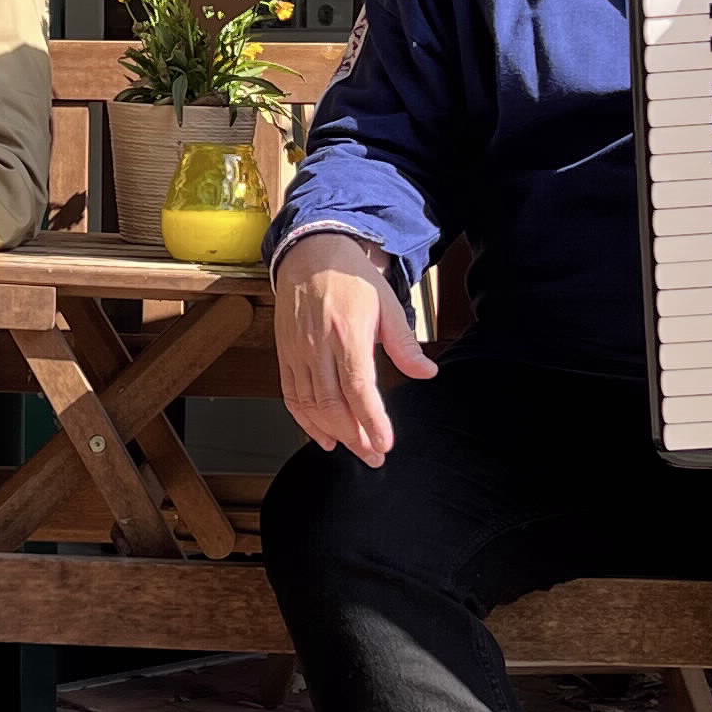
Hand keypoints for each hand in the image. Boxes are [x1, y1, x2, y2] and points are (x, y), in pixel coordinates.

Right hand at [274, 230, 435, 466]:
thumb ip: (405, 344)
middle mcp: (318, 345)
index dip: (371, 420)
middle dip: (355, 436)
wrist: (309, 256)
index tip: (385, 443)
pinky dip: (304, 421)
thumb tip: (427, 373)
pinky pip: (291, 396)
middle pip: (333, 404)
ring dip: (333, 433)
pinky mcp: (284, 355)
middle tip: (374, 456)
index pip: (358, 387)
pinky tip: (322, 437)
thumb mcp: (387, 304)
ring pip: (311, 405)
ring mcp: (297, 352)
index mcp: (347, 332)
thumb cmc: (352, 280)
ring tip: (355, 449)